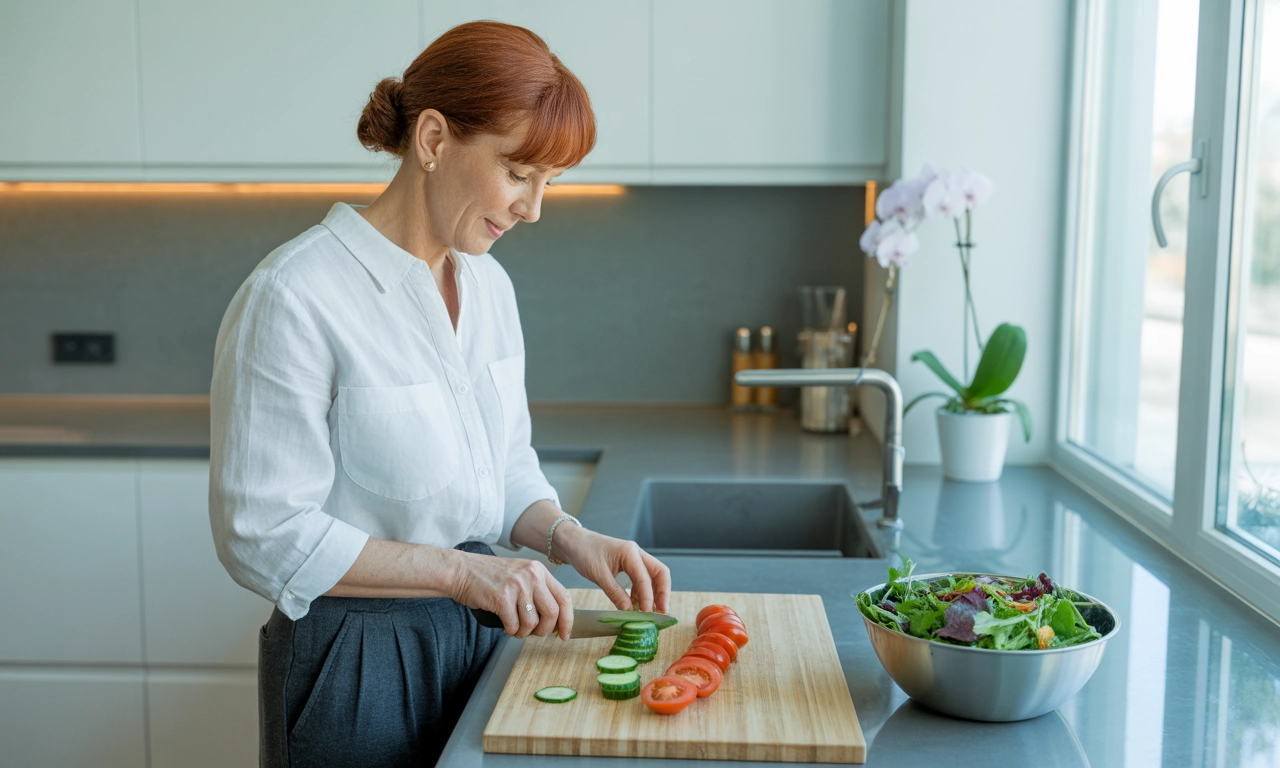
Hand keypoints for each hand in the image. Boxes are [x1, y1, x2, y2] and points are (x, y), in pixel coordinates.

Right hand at [450, 552, 573, 638]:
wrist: (461, 571)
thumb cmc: (489, 577)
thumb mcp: (519, 576)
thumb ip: (537, 592)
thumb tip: (554, 621)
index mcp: (539, 570)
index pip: (564, 597)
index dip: (567, 620)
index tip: (565, 634)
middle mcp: (532, 575)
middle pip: (552, 612)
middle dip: (544, 630)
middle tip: (533, 633)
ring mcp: (517, 585)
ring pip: (532, 622)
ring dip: (523, 632)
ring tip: (515, 627)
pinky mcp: (502, 597)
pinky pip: (514, 625)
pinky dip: (510, 630)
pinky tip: (505, 625)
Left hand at [555, 526, 671, 613]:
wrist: (574, 542)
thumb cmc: (584, 553)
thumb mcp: (599, 575)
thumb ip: (615, 592)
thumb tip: (629, 610)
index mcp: (630, 552)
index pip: (646, 577)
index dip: (648, 596)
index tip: (647, 612)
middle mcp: (636, 553)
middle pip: (659, 573)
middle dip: (663, 592)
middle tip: (662, 611)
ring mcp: (634, 559)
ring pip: (652, 577)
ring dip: (652, 594)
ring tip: (649, 612)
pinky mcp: (629, 565)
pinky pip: (641, 579)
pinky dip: (641, 593)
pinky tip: (635, 605)